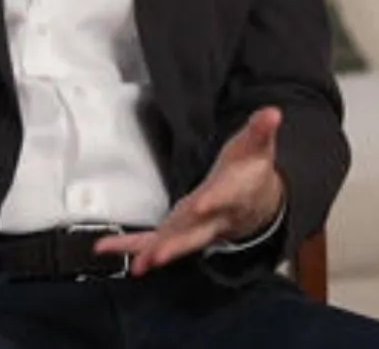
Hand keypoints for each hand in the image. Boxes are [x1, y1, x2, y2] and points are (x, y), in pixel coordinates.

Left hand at [94, 106, 286, 274]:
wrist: (258, 202)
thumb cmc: (250, 171)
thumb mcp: (257, 147)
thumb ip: (261, 130)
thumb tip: (272, 113)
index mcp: (231, 194)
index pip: (223, 197)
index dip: (214, 201)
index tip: (201, 205)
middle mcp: (213, 218)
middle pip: (196, 234)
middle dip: (177, 245)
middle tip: (158, 256)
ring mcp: (196, 228)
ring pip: (173, 243)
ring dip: (152, 253)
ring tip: (134, 265)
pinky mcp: (180, 230)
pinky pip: (155, 240)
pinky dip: (132, 246)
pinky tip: (106, 249)